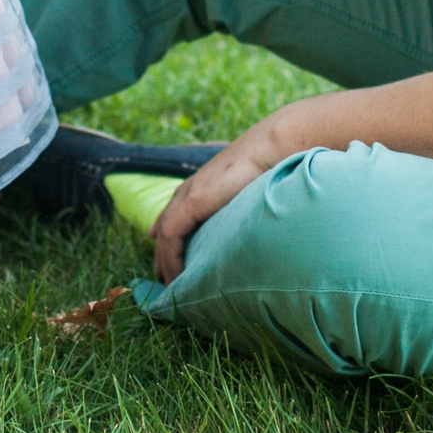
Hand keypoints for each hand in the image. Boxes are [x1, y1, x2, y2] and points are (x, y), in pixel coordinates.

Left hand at [150, 110, 298, 282]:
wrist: (270, 148)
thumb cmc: (268, 167)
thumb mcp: (248, 191)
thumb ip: (239, 204)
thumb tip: (251, 217)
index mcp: (201, 185)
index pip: (175, 213)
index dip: (167, 233)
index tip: (165, 253)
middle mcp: (189, 189)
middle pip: (165, 225)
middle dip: (162, 253)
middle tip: (163, 276)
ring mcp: (187, 196)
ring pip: (164, 235)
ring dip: (164, 261)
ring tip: (168, 284)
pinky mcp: (190, 203)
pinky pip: (171, 237)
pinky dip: (170, 259)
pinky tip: (175, 277)